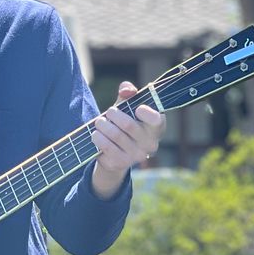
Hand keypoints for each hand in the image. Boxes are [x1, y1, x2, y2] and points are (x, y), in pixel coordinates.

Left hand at [90, 81, 164, 198]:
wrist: (115, 152)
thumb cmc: (125, 121)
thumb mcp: (128, 105)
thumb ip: (129, 92)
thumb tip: (126, 90)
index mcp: (156, 127)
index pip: (156, 120)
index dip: (147, 113)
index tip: (138, 108)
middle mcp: (150, 144)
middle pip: (129, 125)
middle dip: (114, 114)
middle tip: (109, 112)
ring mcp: (137, 156)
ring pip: (115, 135)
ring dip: (103, 125)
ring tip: (99, 123)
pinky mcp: (121, 163)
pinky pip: (106, 147)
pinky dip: (98, 137)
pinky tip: (96, 134)